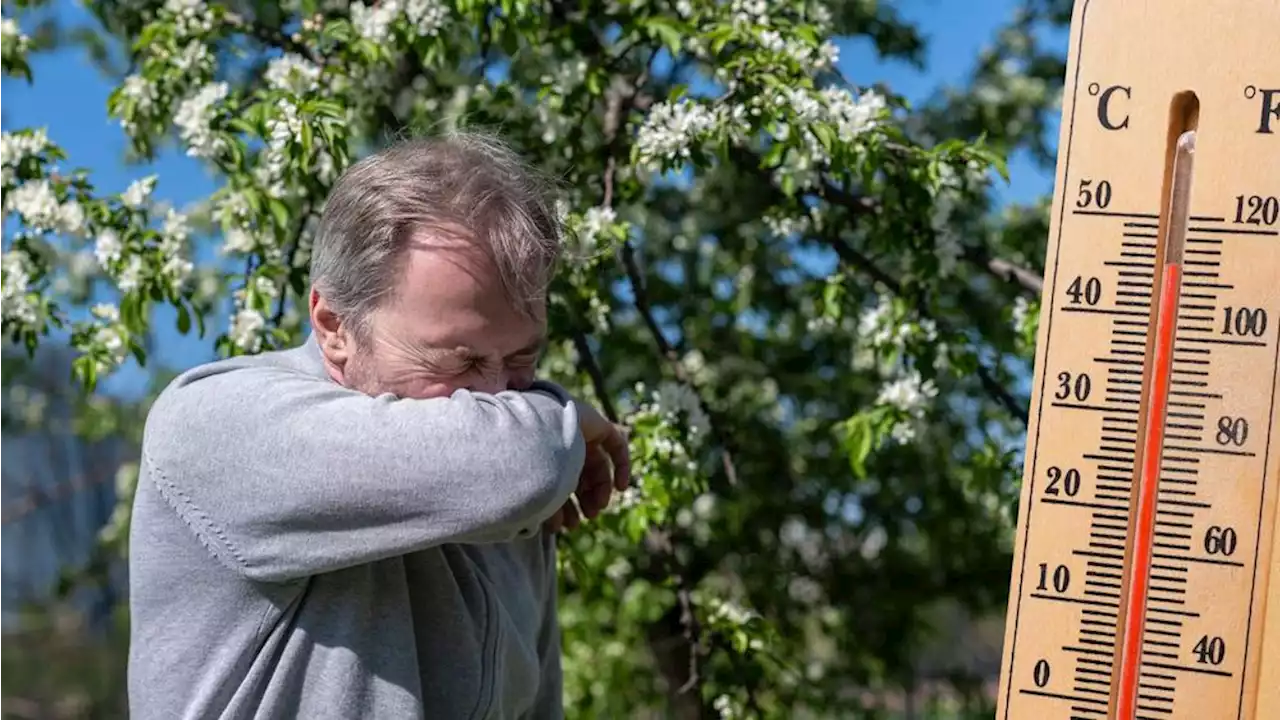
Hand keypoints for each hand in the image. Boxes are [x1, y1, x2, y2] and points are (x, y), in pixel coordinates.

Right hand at [544, 399, 630, 533]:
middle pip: (578, 475)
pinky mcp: (596, 423)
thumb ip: (550, 509)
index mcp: (542, 458)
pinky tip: (621, 488)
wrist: (536, 435)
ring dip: (600, 488)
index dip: (562, 506)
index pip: (557, 482)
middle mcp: (559, 444)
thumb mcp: (542, 493)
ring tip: (600, 507)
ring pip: (596, 464)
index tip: (566, 525)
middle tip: (589, 517)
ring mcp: (578, 433)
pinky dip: (621, 465)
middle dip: (584, 499)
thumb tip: (554, 528)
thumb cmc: (534, 467)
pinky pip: (614, 445)